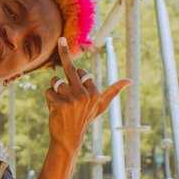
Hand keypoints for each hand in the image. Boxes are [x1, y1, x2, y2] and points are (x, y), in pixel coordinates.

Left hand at [44, 37, 128, 155]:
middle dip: (64, 51)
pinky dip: (48, 99)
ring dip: (54, 90)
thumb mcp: (101, 106)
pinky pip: (48, 91)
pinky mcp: (59, 103)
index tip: (78, 88)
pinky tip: (54, 109)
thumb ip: (113, 91)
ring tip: (60, 103)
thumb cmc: (84, 120)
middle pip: (70, 68)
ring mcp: (72, 99)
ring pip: (55, 81)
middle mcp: (85, 95)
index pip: (82, 73)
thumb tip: (130, 81)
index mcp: (95, 93)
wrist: (68, 139)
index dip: (76, 79)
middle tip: (61, 39)